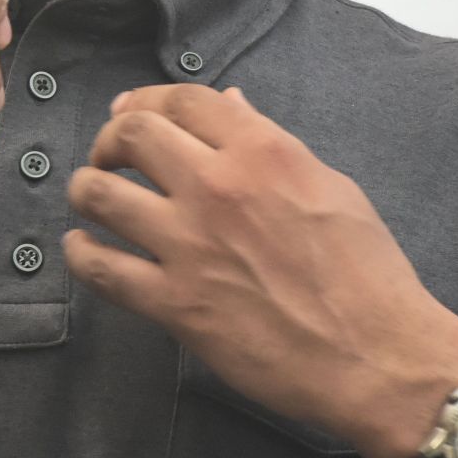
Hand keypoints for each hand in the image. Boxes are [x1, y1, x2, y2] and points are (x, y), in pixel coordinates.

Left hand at [64, 85, 457, 457]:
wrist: (377, 358)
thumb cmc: (368, 273)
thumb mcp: (331, 188)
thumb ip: (272, 145)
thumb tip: (231, 106)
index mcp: (263, 152)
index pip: (185, 101)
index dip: (146, 99)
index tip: (129, 112)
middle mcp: (218, 188)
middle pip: (132, 135)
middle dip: (110, 138)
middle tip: (108, 155)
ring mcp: (190, 246)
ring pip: (101, 194)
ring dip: (85, 189)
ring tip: (89, 196)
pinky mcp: (175, 304)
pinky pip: (102, 269)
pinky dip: (81, 253)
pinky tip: (81, 248)